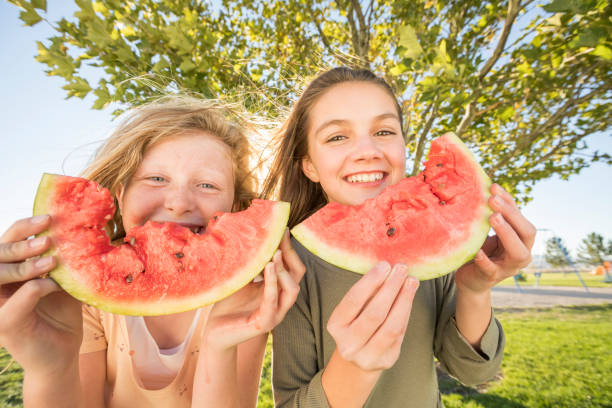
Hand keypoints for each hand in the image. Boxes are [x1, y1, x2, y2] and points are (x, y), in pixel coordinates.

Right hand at [0, 215, 82, 372]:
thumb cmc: (61, 316)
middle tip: (48, 232)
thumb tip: (81, 230)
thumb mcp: (63, 282)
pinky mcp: (6, 324)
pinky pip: (19, 297)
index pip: (7, 243)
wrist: (62, 355)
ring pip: (0, 274)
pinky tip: (56, 285)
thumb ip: (64, 261)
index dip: (24, 228)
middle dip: (22, 239)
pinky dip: (38, 287)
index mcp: (8, 274)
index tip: (49, 217)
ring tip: (52, 257)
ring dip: (25, 261)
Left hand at [203, 230, 304, 350]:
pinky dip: (272, 284)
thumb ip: (250, 262)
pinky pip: (272, 302)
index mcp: (278, 289)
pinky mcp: (264, 323)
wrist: (214, 332)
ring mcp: (275, 314)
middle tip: (279, 237)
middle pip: (298, 275)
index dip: (289, 248)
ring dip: (284, 270)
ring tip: (274, 254)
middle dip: (290, 254)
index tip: (281, 229)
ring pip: (292, 289)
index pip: (293, 266)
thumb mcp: (241, 278)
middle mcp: (281, 301)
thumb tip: (251, 235)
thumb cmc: (229, 304)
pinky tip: (268, 268)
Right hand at [326, 262, 418, 371]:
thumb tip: (388, 268)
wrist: (359, 356)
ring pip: (391, 326)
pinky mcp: (386, 361)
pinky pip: (400, 334)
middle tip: (402, 269)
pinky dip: (406, 313)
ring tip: (411, 282)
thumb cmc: (357, 322)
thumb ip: (368, 292)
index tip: (385, 265)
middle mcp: (348, 344)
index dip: (370, 282)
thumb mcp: (354, 308)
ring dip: (404, 301)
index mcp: (335, 326)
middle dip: (390, 288)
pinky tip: (409, 297)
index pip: (353, 300)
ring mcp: (367, 356)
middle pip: (374, 314)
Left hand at [455, 183, 535, 294]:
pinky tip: (476, 250)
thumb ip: (496, 214)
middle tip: (492, 200)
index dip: (511, 203)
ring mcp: (509, 268)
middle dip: (512, 215)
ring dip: (506, 233)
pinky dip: (484, 259)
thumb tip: (492, 187)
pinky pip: (491, 269)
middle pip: (527, 233)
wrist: (471, 278)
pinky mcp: (492, 277)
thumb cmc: (483, 249)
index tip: (493, 187)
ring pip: (518, 253)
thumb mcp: (490, 231)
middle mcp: (522, 254)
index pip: (523, 219)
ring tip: (491, 217)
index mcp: (522, 240)